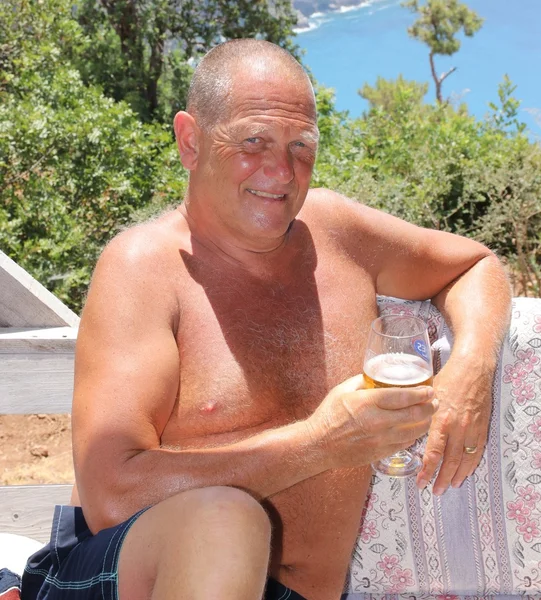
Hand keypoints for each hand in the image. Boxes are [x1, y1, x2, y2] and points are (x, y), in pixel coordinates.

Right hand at [307, 374, 437, 469]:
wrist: (319, 445)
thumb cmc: (329, 415)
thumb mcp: (343, 390)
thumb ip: (364, 382)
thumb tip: (379, 377)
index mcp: (368, 402)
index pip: (404, 396)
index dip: (422, 393)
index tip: (429, 390)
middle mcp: (378, 422)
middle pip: (415, 415)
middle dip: (430, 407)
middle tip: (434, 402)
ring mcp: (381, 440)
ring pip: (414, 432)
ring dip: (425, 423)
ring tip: (429, 416)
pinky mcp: (381, 453)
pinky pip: (405, 444)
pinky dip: (413, 436)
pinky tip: (414, 430)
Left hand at [416, 356, 494, 494]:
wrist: (472, 369)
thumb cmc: (446, 378)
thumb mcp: (425, 394)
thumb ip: (415, 410)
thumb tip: (399, 421)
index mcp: (440, 420)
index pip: (433, 453)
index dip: (427, 470)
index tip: (420, 482)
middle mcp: (456, 428)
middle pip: (449, 461)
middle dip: (441, 479)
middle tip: (434, 491)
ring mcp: (471, 429)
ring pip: (464, 460)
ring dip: (457, 476)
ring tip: (449, 486)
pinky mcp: (481, 428)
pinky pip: (477, 452)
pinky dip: (471, 465)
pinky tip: (465, 472)